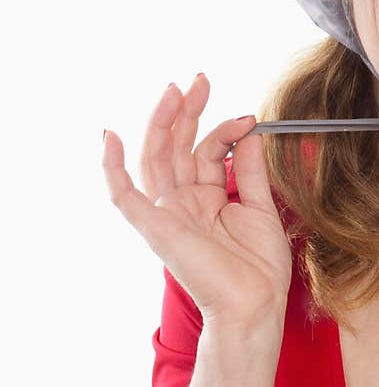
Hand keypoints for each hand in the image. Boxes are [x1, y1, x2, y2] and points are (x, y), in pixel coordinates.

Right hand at [101, 73, 292, 326]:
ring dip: (160, 123)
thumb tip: (250, 132)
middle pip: (176, 146)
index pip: (207, 150)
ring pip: (154, 159)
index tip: (248, 118)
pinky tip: (109, 138)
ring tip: (172, 91)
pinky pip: (124, 196)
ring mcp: (167, 213)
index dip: (225, 129)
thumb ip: (250, 171)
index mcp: (208, 198)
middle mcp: (184, 202)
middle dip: (185, 111)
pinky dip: (112, 168)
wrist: (256, 306)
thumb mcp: (261, 208)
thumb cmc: (260, 270)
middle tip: (198, 81)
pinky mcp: (155, 228)